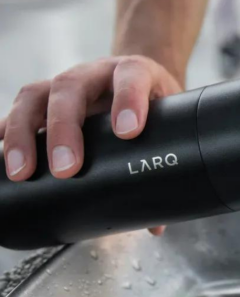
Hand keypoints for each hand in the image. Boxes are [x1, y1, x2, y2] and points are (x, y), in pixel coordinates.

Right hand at [0, 56, 181, 235]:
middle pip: (71, 88)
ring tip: (22, 171)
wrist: (136, 78)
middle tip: (67, 168)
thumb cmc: (151, 101)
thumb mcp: (166, 121)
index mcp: (134, 72)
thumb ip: (162, 165)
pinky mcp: (42, 100)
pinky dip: (5, 131)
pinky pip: (17, 110)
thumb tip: (156, 224)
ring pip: (35, 97)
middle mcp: (95, 73)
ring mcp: (64, 85)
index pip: (132, 77)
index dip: (129, 100)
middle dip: (65, 130)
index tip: (128, 132)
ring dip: (24, 135)